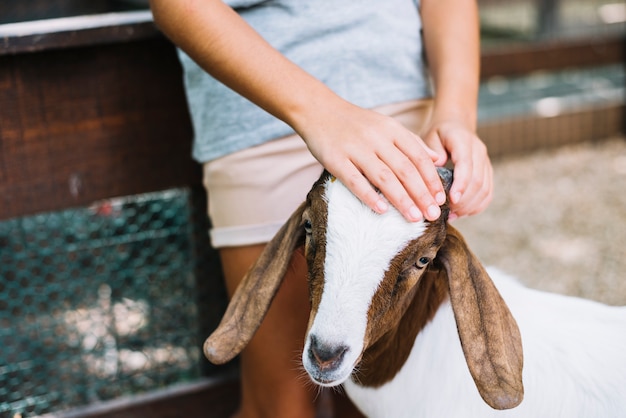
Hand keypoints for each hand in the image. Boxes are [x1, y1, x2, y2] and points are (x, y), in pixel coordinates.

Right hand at [297, 100, 446, 221]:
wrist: (319, 110)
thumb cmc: (356, 123)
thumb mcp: (386, 125)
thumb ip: (412, 142)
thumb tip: (437, 160)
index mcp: (391, 130)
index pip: (418, 157)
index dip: (431, 179)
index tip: (441, 198)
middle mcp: (376, 138)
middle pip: (405, 170)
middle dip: (421, 194)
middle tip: (433, 214)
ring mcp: (355, 149)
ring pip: (383, 177)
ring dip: (401, 199)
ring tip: (414, 217)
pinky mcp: (335, 159)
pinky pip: (355, 181)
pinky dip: (369, 196)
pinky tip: (382, 210)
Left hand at [422, 120, 492, 219]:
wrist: (456, 124)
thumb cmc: (438, 132)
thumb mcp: (429, 135)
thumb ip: (432, 150)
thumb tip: (438, 167)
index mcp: (463, 141)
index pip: (466, 165)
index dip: (461, 184)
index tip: (451, 200)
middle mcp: (479, 151)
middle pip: (478, 181)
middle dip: (463, 200)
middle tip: (446, 212)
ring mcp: (486, 162)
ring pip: (485, 189)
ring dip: (470, 206)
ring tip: (452, 215)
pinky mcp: (487, 172)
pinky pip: (488, 193)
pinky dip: (477, 206)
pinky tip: (461, 213)